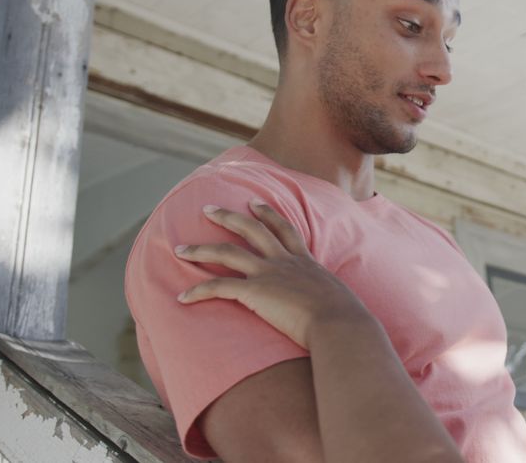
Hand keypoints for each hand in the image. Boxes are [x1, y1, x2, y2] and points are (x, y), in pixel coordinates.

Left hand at [175, 198, 374, 348]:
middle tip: (207, 209)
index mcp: (305, 262)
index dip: (268, 214)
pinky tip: (183, 297)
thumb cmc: (345, 319)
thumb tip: (338, 310)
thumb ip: (329, 298)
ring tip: (180, 249)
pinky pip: (219, 287)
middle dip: (227, 217)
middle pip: (251, 230)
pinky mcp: (255, 292)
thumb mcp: (339, 300)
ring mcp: (268, 274)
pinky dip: (198, 291)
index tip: (254, 202)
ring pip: (227, 253)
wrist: (339, 322)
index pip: (284, 229)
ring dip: (200, 250)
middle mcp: (284, 262)